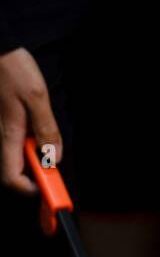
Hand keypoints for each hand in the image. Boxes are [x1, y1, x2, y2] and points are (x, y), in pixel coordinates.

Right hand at [0, 48, 61, 193]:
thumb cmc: (13, 68)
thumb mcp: (36, 97)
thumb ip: (46, 128)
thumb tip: (54, 156)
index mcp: (8, 133)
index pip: (11, 177)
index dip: (31, 189)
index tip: (51, 188)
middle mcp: (1, 134)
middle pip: (15, 168)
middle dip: (37, 173)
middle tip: (56, 165)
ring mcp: (2, 127)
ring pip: (17, 154)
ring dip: (36, 156)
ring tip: (50, 143)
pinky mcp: (5, 119)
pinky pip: (17, 139)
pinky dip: (31, 142)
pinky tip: (40, 129)